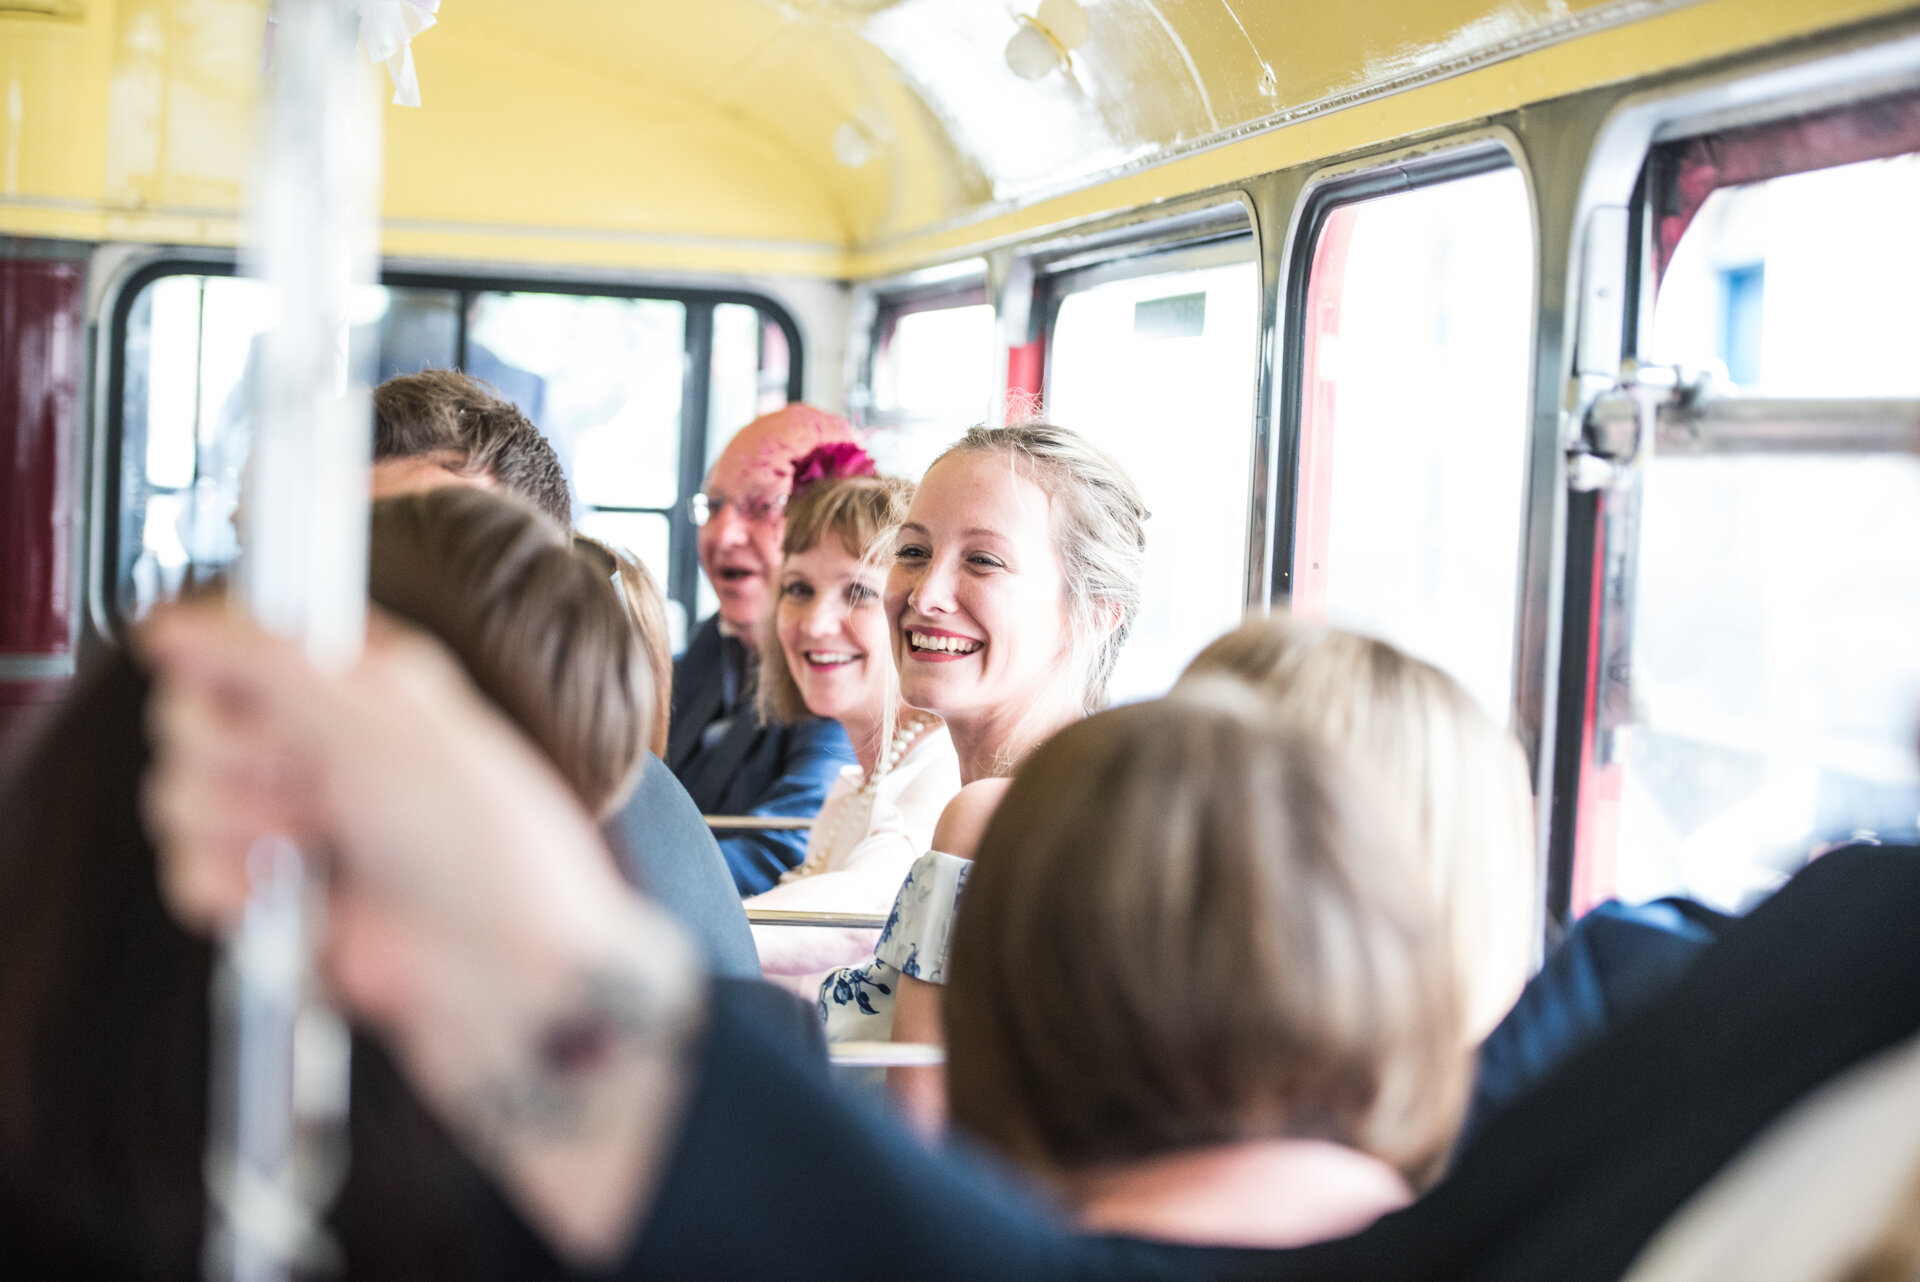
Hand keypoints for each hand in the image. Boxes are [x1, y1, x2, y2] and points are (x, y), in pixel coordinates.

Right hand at [141, 602, 701, 1261]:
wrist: (501, 969)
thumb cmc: (482, 841)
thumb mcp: (380, 724)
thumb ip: (267, 663)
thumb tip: (178, 623)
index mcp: (356, 681)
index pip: (236, 642)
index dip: (230, 672)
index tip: (264, 705)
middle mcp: (318, 742)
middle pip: (189, 719)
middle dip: (240, 758)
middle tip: (314, 786)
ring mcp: (291, 820)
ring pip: (178, 796)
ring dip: (240, 826)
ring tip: (318, 845)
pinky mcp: (271, 895)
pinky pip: (186, 872)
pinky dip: (227, 887)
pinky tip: (288, 895)